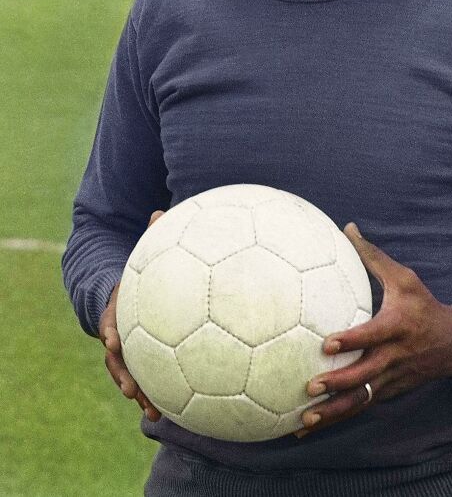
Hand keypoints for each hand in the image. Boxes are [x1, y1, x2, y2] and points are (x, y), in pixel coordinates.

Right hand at [98, 210, 164, 421]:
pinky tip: (168, 414)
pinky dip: (153, 396)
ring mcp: (130, 348)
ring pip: (129, 374)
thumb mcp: (146, 253)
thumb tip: (160, 210)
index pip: (111, 316)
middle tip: (130, 387)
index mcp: (121, 306)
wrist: (126, 291)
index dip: (110, 327)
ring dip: (139, 391)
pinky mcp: (143, 359)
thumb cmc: (143, 271)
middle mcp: (121, 330)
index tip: (112, 338)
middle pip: (116, 355)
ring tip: (151, 411)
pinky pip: (147, 380)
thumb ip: (154, 235)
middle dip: (122, 372)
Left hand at [297, 223, 451, 436]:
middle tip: (310, 387)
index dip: (351, 341)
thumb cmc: (422, 305)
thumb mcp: (403, 278)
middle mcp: (394, 357)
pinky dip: (336, 419)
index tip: (327, 344)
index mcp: (397, 327)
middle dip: (338, 384)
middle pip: (364, 375)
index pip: (372, 336)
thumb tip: (348, 227)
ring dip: (333, 412)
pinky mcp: (387, 392)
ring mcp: (391, 379)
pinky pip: (360, 407)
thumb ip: (373, 256)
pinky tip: (308, 426)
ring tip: (303, 420)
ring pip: (360, 400)